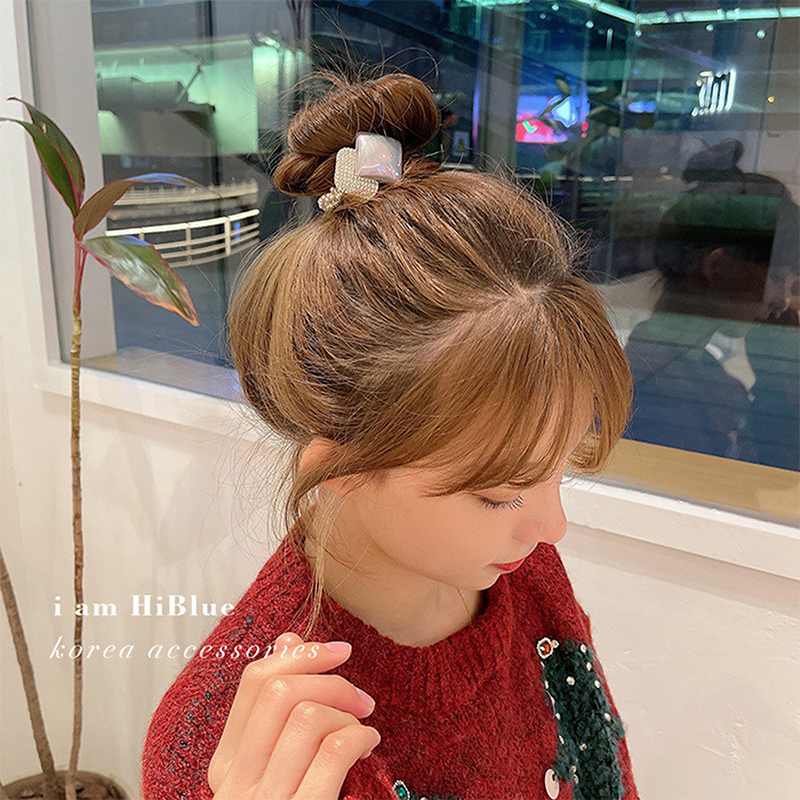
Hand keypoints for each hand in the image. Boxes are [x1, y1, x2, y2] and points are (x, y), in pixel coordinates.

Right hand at [208, 632, 380, 799]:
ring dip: (348, 712)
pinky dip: (359, 736)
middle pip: (281, 690)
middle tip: (361, 696)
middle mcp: (237, 782)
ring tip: (363, 728)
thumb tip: (286, 640)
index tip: (339, 652)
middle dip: (331, 678)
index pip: (254, 681)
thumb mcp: (271, 765)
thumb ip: (274, 709)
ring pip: (308, 715)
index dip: (302, 654)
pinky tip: (367, 745)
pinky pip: (333, 751)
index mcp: (227, 763)